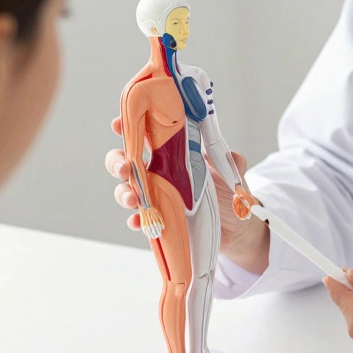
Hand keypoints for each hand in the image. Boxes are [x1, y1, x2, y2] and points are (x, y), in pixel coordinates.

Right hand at [107, 117, 269, 270]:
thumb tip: (234, 157)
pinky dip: (136, 220)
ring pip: (127, 190)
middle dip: (117, 163)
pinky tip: (139, 221)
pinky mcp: (159, 219)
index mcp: (171, 154)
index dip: (127, 128)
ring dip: (124, 193)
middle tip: (124, 169)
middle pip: (126, 163)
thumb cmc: (227, 194)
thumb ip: (232, 161)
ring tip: (133, 200)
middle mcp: (158, 173)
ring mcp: (156, 197)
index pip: (144, 136)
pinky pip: (140, 219)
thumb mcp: (230, 173)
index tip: (118, 125)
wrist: (235, 228)